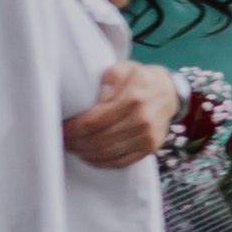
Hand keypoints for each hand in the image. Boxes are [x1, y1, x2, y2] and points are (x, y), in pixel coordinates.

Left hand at [64, 60, 178, 167]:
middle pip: (98, 140)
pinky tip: (89, 155)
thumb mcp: (123, 69)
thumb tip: (89, 99)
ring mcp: (148, 137)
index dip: (73, 128)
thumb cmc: (140, 79)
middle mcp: (142, 121)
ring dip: (85, 153)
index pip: (94, 121)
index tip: (62, 128)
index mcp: (133, 99)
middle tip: (63, 140)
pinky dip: (101, 162)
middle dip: (75, 143)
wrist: (169, 92)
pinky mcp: (150, 148)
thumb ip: (106, 80)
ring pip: (107, 154)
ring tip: (73, 147)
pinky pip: (121, 162)